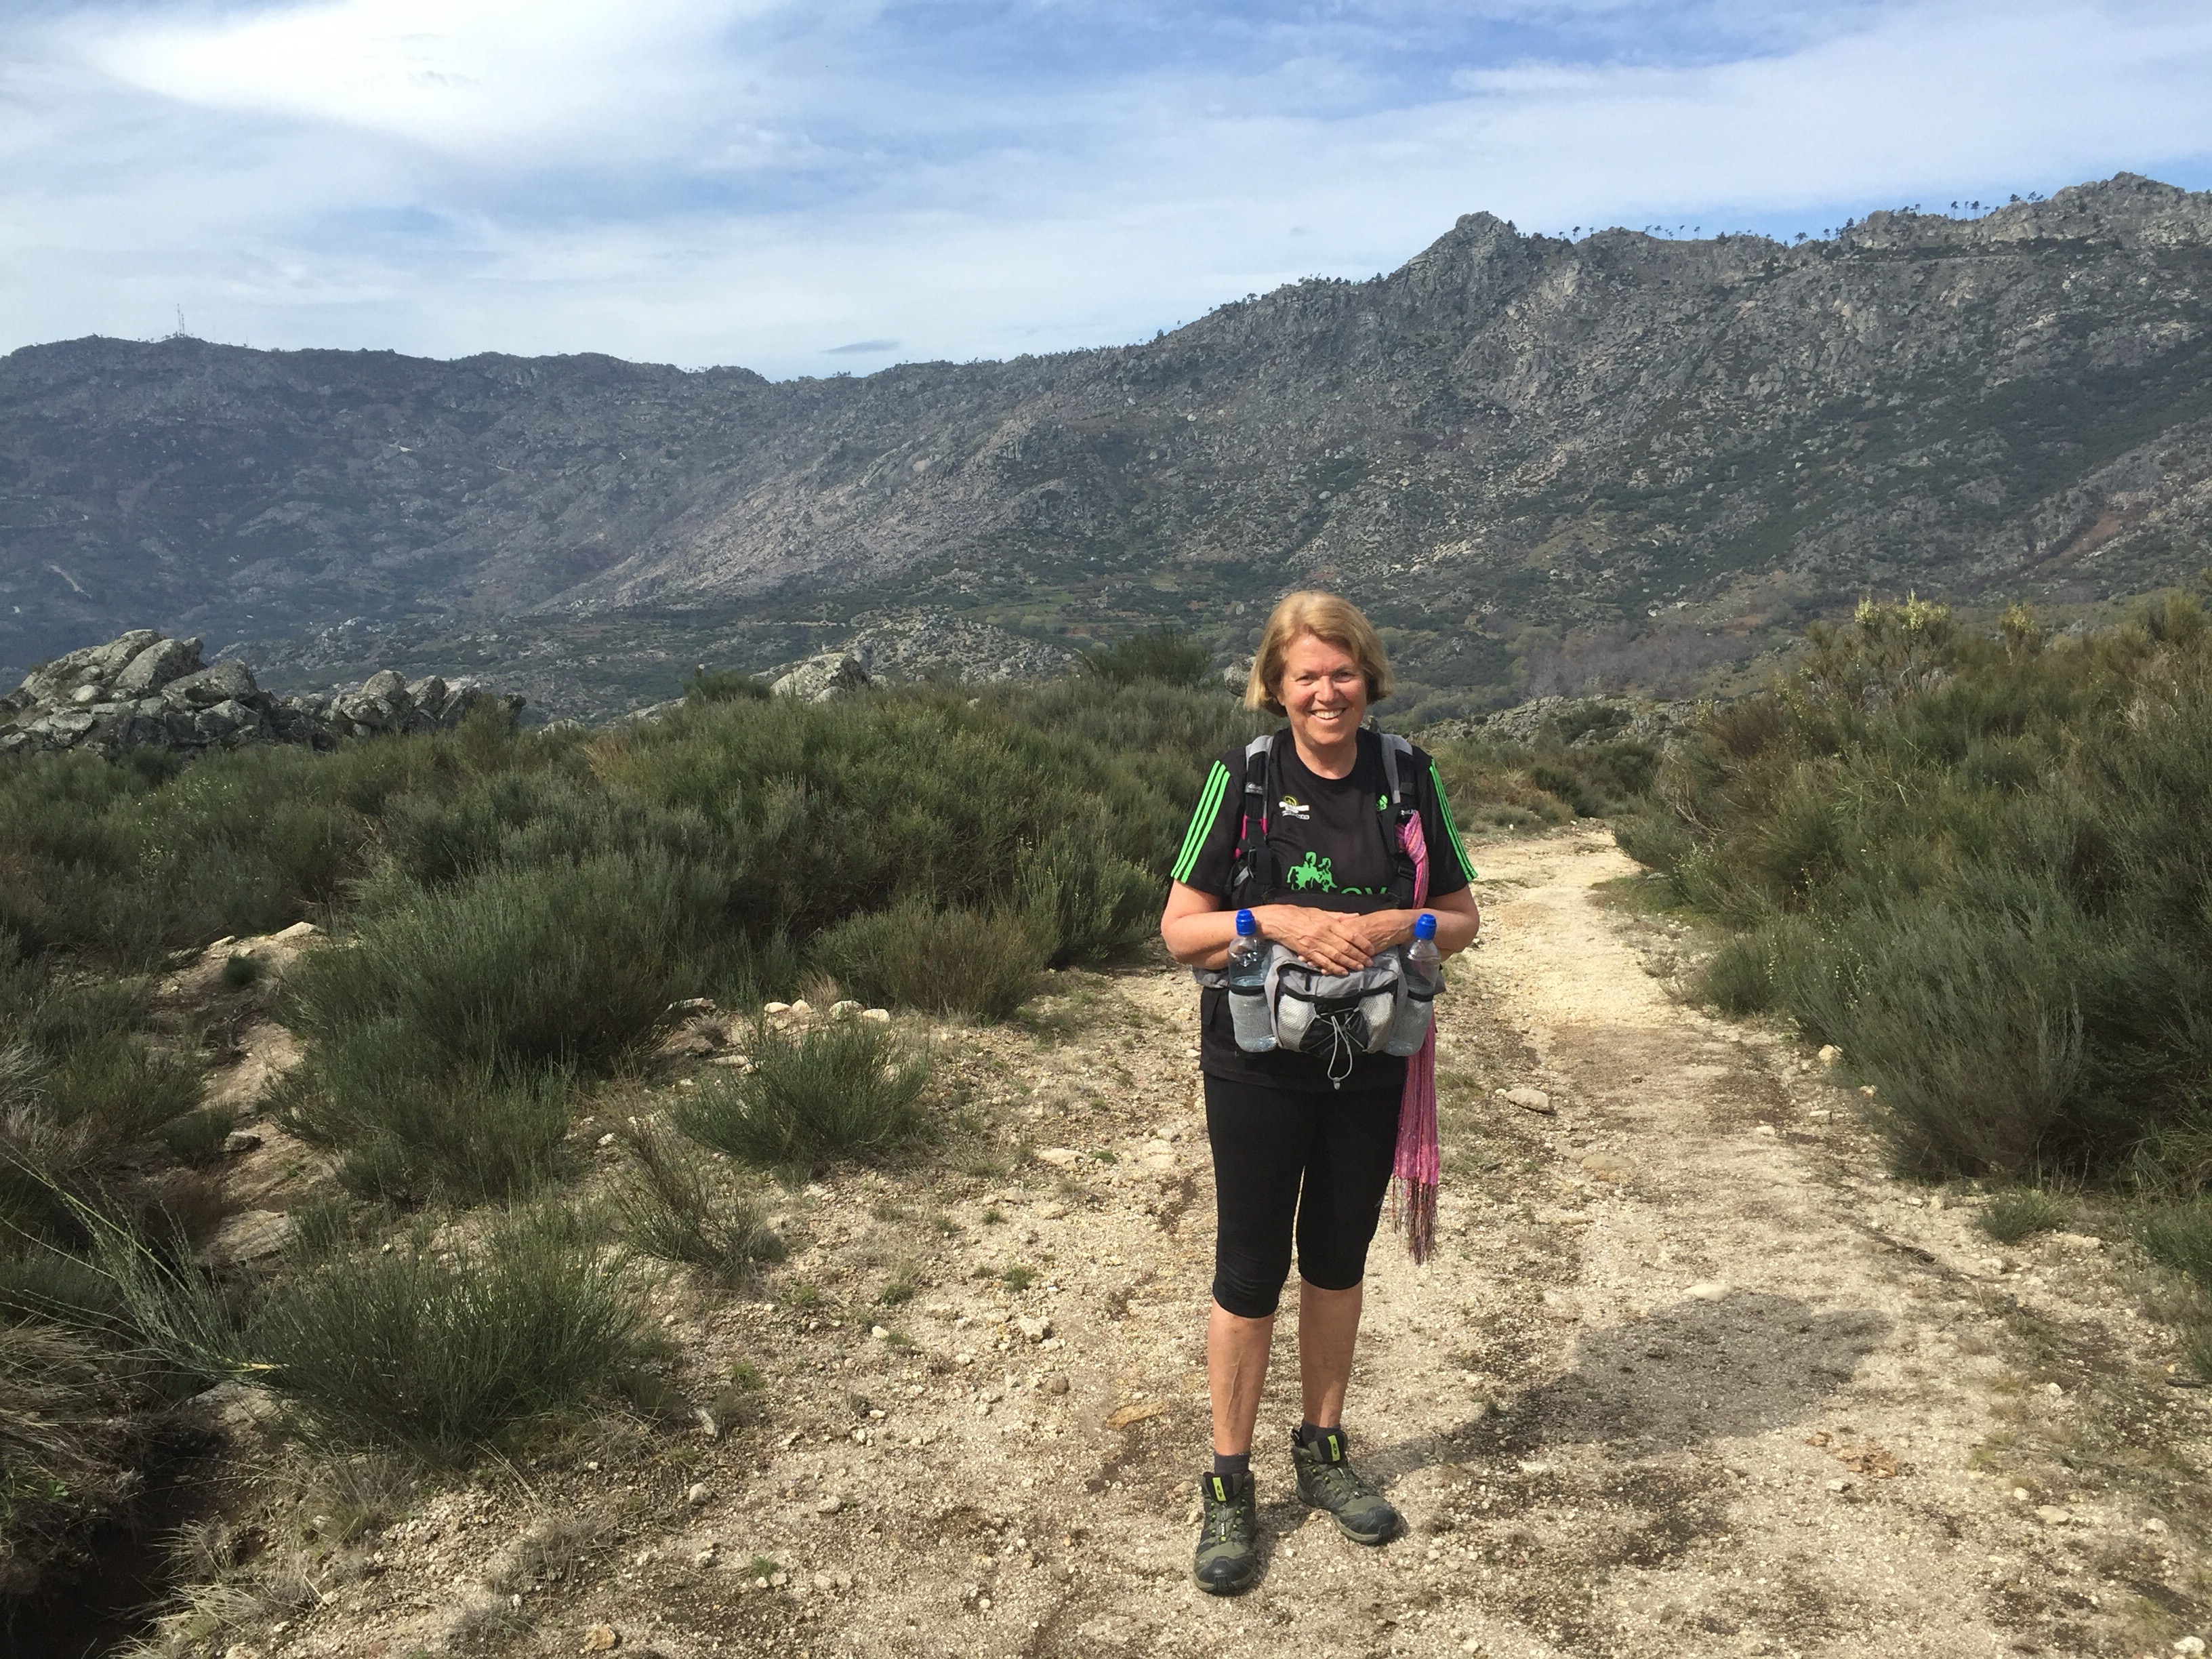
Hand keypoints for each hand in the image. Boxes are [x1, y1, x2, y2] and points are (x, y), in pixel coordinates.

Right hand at [1255, 906, 1386, 975]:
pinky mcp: (1307, 953)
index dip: (1363, 943)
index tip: (1371, 949)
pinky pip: (1323, 962)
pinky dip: (1334, 968)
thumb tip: (1355, 916)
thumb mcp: (1320, 911)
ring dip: (1350, 963)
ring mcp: (1315, 944)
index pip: (1350, 934)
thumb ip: (1339, 916)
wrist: (1280, 921)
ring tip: (1360, 968)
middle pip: (1345, 948)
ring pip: (1336, 957)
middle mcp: (1323, 934)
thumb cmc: (1300, 914)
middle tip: (1369, 962)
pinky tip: (1343, 971)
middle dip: (1359, 956)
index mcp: (1328, 922)